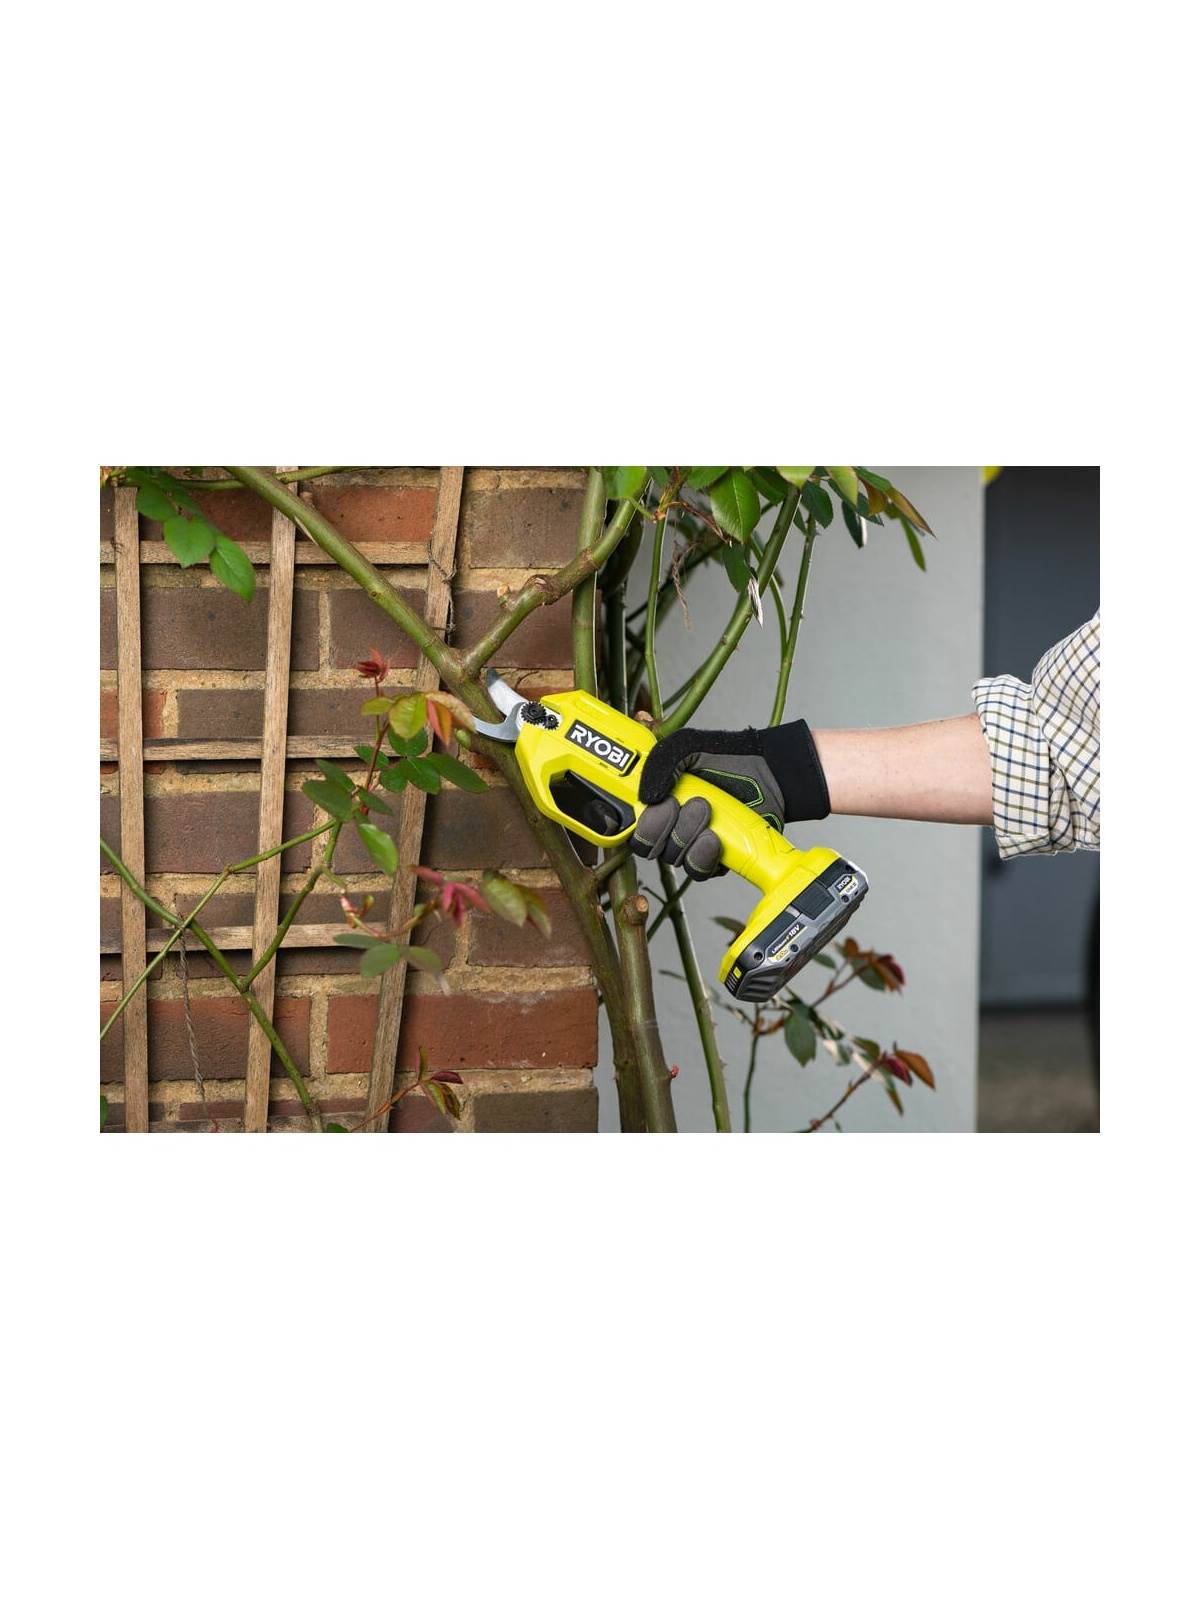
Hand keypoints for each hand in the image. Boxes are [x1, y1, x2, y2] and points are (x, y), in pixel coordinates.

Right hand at [631, 720, 828, 880]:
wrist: (768, 774)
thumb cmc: (727, 758)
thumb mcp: (687, 747)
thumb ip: (659, 763)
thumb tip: (645, 796)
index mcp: (658, 802)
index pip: (632, 827)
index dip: (641, 822)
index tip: (661, 803)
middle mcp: (670, 827)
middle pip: (649, 848)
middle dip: (665, 826)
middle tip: (687, 803)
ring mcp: (692, 843)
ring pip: (674, 858)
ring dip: (688, 835)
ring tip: (708, 811)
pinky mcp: (714, 858)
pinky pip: (699, 870)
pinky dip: (704, 855)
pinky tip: (716, 837)